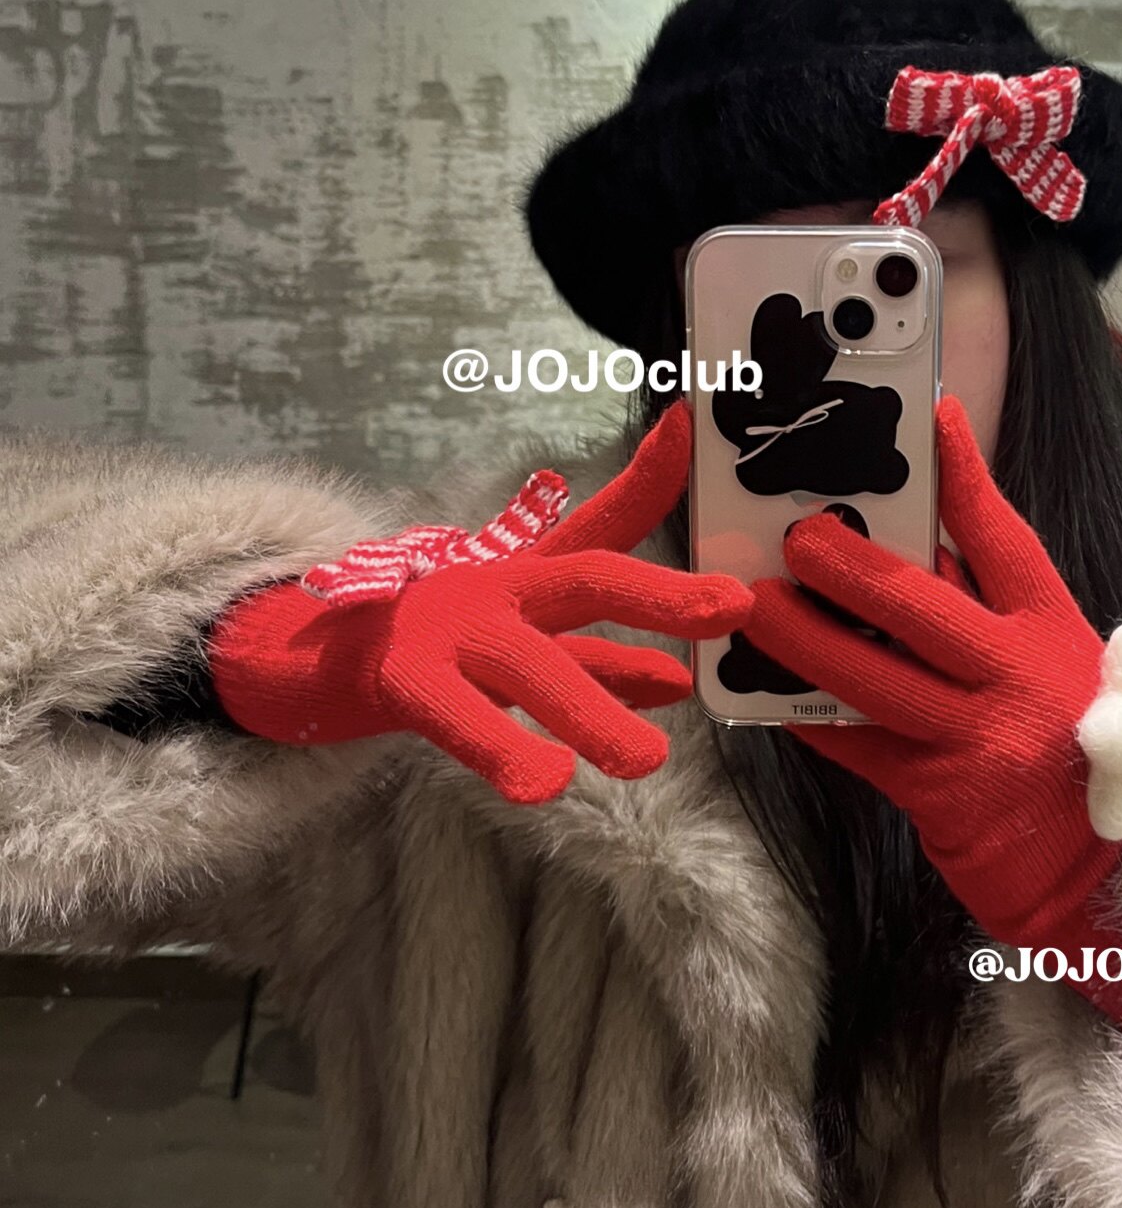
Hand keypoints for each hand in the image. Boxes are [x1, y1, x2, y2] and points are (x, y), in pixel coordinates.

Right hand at [210, 404, 746, 803]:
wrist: (301, 662)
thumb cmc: (429, 649)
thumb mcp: (522, 651)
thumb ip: (598, 666)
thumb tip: (679, 681)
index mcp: (526, 579)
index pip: (600, 528)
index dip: (648, 480)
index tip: (688, 424)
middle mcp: (494, 590)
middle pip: (583, 578)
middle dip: (660, 592)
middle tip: (734, 605)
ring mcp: (446, 630)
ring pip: (529, 663)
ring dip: (589, 708)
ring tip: (647, 761)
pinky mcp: (399, 679)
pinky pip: (456, 714)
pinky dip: (499, 747)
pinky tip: (543, 783)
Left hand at [741, 398, 1121, 993]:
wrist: (1101, 876)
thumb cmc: (1073, 756)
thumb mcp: (1061, 670)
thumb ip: (997, 616)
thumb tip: (916, 551)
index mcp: (1055, 632)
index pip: (1005, 540)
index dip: (966, 476)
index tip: (932, 414)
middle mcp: (1020, 677)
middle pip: (921, 604)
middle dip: (849, 565)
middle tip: (794, 531)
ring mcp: (979, 738)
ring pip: (872, 677)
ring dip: (804, 638)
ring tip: (753, 603)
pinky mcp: (938, 794)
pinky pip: (857, 745)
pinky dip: (807, 718)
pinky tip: (761, 694)